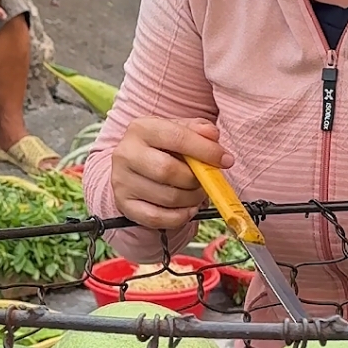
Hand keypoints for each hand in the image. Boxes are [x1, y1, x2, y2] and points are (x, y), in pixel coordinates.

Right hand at [110, 117, 233, 231]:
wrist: (135, 168)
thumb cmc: (163, 148)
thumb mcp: (180, 131)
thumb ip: (198, 129)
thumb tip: (212, 135)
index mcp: (141, 128)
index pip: (177, 137)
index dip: (205, 150)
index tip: (225, 160)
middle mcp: (126, 154)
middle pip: (168, 171)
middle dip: (196, 180)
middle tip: (207, 182)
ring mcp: (122, 181)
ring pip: (167, 198)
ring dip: (192, 200)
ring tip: (196, 193)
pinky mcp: (124, 205)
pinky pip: (157, 218)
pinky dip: (180, 217)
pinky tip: (187, 208)